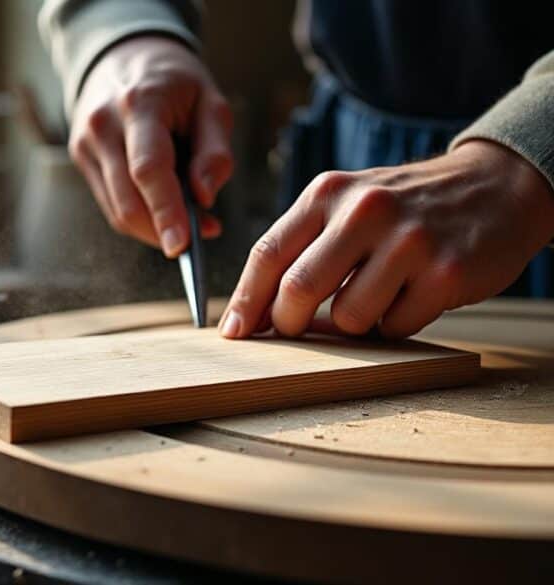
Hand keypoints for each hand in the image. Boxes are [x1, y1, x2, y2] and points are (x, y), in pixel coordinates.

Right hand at [69, 36, 233, 256]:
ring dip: (152, 229)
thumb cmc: (174, 83)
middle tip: (196, 240)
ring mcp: (85, 143)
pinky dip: (140, 217)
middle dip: (161, 231)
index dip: (165, 212)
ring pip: (117, 210)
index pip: (149, 169)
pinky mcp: (81, 157)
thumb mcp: (211, 102)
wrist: (123, 55)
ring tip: (186, 224)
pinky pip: (111, 203)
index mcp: (139, 103)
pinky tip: (163, 211)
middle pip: (128, 200)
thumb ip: (215, 151)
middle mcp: (103, 125)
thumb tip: (204, 198)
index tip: (183, 246)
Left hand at [220, 140, 553, 338]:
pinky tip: (412, 294)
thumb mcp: (348, 204)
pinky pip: (394, 327)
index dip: (245, 300)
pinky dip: (394, 324)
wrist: (497, 186)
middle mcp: (364, 211)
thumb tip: (256, 312)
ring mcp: (407, 241)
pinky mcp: (444, 272)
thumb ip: (304, 246)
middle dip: (287, 323)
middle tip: (294, 332)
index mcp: (328, 193)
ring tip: (374, 296)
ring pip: (346, 318)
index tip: (232, 333)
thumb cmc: (404, 208)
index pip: (268, 253)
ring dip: (351, 324)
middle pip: (297, 290)